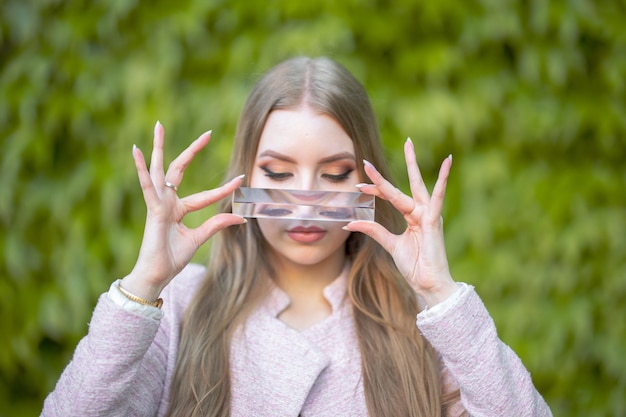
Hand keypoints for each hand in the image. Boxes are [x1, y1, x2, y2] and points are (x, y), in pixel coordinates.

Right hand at [121, 121, 245, 300]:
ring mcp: (158, 203)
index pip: (205, 195)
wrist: (156, 275)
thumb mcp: (199, 238)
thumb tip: (240, 218)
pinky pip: (147, 185)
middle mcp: (167, 202)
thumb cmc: (171, 259)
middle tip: (207, 133)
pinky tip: (138, 150)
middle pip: (178, 170)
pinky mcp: (152, 209)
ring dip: (159, 147)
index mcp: (178, 210)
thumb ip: (216, 224)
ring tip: (159, 126)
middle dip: (192, 151)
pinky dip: (141, 168)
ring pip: (160, 169)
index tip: (240, 180)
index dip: (223, 190)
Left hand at [344, 138, 458, 306]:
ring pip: (415, 186)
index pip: (392, 196)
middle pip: (408, 183)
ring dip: (411, 165)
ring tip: (410, 144)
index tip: (358, 185)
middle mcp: (421, 212)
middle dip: (406, 162)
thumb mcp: (390, 245)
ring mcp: (429, 215)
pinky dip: (441, 180)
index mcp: (412, 217)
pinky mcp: (434, 221)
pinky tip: (447, 162)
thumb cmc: (415, 266)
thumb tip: (350, 223)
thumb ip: (373, 230)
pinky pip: (436, 198)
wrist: (429, 284)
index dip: (376, 189)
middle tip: (406, 140)